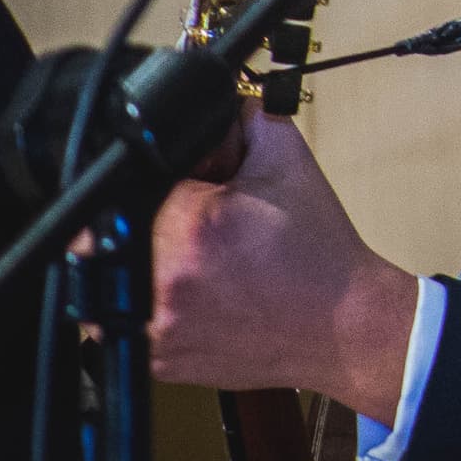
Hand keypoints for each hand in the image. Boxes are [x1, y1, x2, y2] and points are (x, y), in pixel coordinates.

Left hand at [146, 113, 418, 421]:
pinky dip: (149, 300)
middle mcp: (162, 281)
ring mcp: (154, 327)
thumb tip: (206, 102)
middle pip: (122, 223)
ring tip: (203, 260)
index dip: (172, 174)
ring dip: (142, 258)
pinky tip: (199, 291)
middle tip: (202, 223)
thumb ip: (242, 115)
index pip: (143, 174)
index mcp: (189, 226)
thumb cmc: (319, 254)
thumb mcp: (288, 162)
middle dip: (154, 214)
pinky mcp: (156, 358)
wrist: (344, 325)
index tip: (198, 188)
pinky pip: (125, 318)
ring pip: (116, 271)